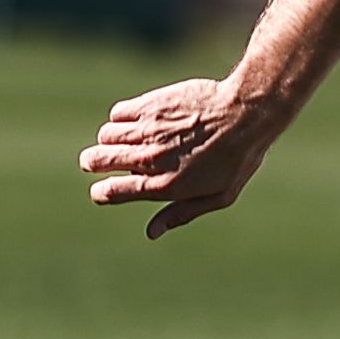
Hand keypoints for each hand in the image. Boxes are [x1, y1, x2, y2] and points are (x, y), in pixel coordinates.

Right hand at [79, 77, 281, 238]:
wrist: (247, 114)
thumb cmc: (238, 158)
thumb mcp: (219, 195)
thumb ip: (181, 213)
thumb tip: (151, 233)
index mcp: (165, 185)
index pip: (111, 192)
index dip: (101, 193)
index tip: (103, 190)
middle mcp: (150, 158)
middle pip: (97, 161)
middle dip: (93, 163)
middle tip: (101, 162)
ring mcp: (148, 130)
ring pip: (105, 136)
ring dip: (110, 140)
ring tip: (127, 140)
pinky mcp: (150, 105)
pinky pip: (118, 113)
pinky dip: (121, 118)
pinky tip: (139, 121)